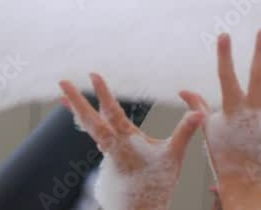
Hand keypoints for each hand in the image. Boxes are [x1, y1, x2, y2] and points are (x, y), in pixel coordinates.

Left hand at [60, 73, 204, 209]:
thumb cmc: (158, 184)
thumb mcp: (174, 156)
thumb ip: (185, 131)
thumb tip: (199, 112)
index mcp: (125, 141)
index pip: (112, 111)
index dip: (103, 93)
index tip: (93, 75)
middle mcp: (111, 145)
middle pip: (89, 119)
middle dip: (75, 100)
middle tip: (61, 82)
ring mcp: (107, 153)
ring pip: (89, 127)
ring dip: (77, 111)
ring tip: (64, 98)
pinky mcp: (108, 159)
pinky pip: (96, 136)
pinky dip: (88, 124)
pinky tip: (85, 118)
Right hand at [180, 29, 260, 208]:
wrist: (246, 178)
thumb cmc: (224, 151)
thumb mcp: (209, 127)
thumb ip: (199, 106)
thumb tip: (182, 91)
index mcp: (233, 108)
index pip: (226, 76)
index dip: (224, 55)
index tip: (224, 35)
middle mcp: (254, 110)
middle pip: (258, 76)